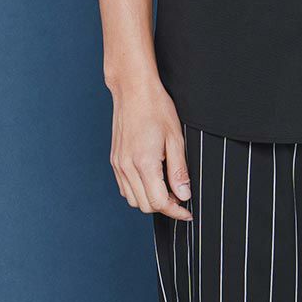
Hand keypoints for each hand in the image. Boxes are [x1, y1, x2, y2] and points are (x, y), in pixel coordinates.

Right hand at [109, 77, 192, 219]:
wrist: (133, 90)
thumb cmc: (156, 108)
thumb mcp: (176, 138)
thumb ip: (179, 170)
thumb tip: (184, 195)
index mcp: (144, 162)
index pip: (159, 202)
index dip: (176, 211)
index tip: (187, 212)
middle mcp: (127, 167)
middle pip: (145, 206)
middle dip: (165, 207)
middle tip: (181, 196)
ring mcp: (118, 164)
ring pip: (133, 200)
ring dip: (150, 200)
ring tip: (167, 188)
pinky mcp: (115, 160)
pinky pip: (124, 188)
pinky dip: (138, 192)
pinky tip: (152, 180)